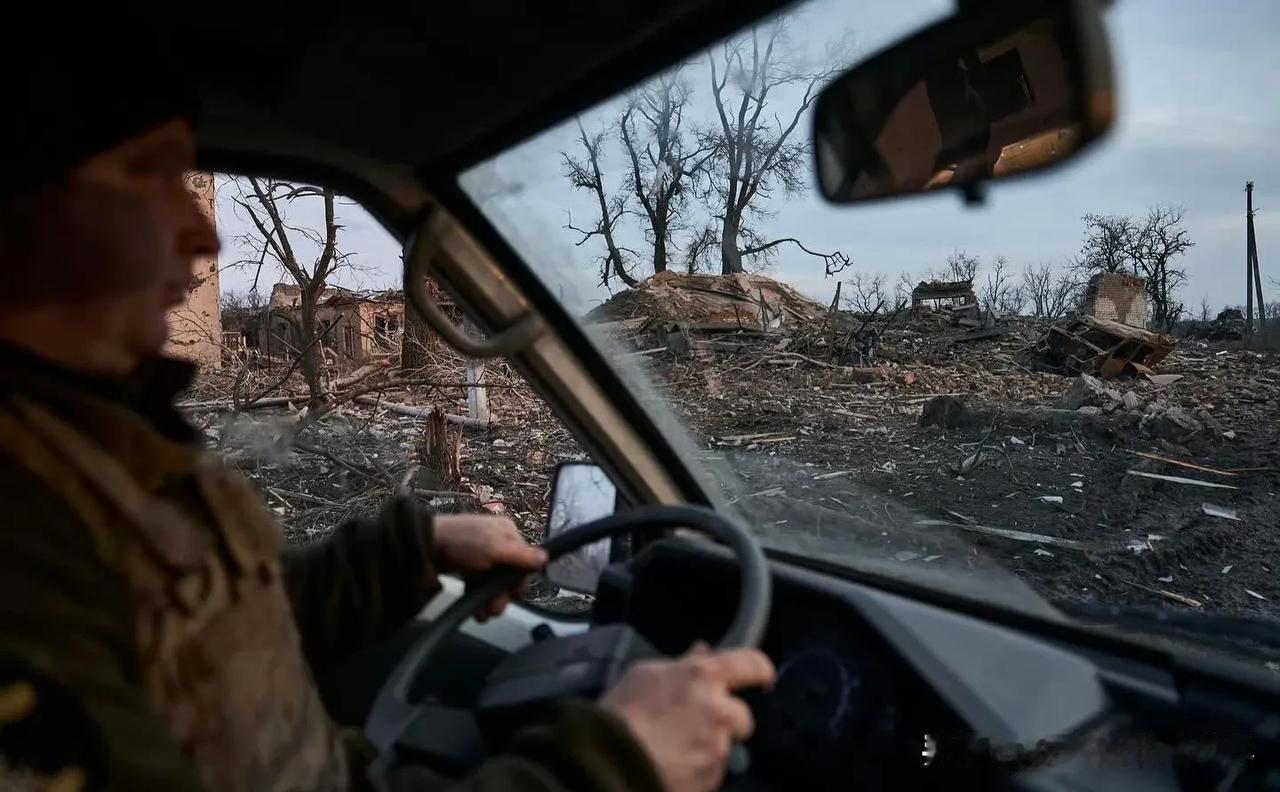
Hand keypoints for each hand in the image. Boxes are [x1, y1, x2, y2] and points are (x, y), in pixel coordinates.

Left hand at [432, 514, 547, 620]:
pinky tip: (477, 610)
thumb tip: (547, 558)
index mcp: (507, 532)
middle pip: (510, 574)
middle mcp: (497, 541)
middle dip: (503, 595)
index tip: (512, 594)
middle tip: (494, 609)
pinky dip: (480, 597)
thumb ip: (522, 556)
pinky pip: (480, 584)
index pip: (525, 560)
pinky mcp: (467, 566)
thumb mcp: (496, 549)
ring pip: (495, 582)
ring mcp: (481, 554)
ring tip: (483, 614)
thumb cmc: (461, 543)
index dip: (519, 580)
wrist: (423, 547)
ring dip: (492, 600)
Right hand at [602, 644, 775, 791]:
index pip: (752, 664)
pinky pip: (711, 772)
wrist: (609, 762)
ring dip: (708, 745)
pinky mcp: (711, 780)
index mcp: (704, 677)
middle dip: (725, 720)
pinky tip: (672, 763)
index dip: (760, 669)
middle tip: (696, 722)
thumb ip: (681, 663)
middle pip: (742, 716)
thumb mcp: (645, 674)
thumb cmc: (620, 714)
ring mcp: (717, 750)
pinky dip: (697, 768)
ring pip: (725, 746)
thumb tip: (702, 652)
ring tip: (673, 746)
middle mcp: (719, 712)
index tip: (762, 676)